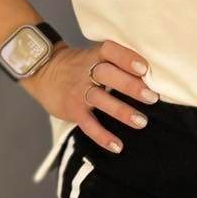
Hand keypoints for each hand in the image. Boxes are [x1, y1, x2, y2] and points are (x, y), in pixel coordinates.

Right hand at [22, 38, 159, 151]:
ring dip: (121, 111)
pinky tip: (117, 146)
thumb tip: (152, 75)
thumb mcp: (94, 56)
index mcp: (95, 55)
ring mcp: (78, 92)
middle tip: (152, 97)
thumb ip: (117, 62)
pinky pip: (88, 124)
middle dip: (130, 86)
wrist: (43, 72)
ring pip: (100, 100)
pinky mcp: (73, 110)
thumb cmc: (80, 65)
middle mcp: (86, 72)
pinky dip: (102, 136)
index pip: (110, 51)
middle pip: (107, 75)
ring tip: (141, 122)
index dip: (126, 58)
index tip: (144, 68)